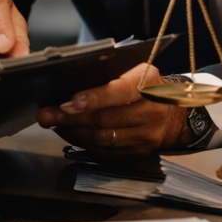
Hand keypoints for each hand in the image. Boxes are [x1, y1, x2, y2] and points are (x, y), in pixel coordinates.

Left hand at [35, 61, 191, 156]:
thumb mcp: (135, 71)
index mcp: (150, 82)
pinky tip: (71, 133)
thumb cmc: (145, 87)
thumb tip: (69, 81)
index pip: (121, 90)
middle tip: (48, 114)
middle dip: (72, 117)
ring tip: (56, 123)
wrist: (174, 113)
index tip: (70, 102)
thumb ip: (108, 75)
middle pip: (106, 118)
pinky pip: (106, 151)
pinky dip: (83, 143)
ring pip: (103, 137)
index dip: (94, 98)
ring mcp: (147, 134)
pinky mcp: (140, 150)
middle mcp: (152, 109)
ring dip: (74, 131)